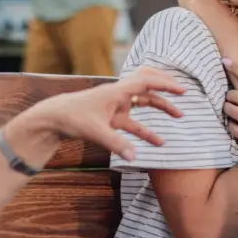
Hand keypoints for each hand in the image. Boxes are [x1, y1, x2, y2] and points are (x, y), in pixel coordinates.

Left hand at [14, 68, 184, 160]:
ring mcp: (116, 106)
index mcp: (117, 91)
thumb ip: (116, 144)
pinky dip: (147, 129)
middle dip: (166, 86)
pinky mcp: (112, 117)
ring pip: (144, 102)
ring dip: (161, 107)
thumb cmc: (72, 118)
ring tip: (179, 116)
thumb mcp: (95, 132)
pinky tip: (158, 142)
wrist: (53, 119)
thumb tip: (134, 156)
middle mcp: (119, 94)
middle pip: (148, 84)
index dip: (165, 83)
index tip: (182, 89)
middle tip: (184, 92)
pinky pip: (135, 121)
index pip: (146, 81)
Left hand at [221, 59, 237, 167]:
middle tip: (231, 98)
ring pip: (232, 112)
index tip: (226, 61)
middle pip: (236, 95)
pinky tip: (235, 125)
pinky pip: (235, 130)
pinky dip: (232, 126)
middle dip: (229, 95)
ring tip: (231, 110)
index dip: (236, 68)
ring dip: (228, 109)